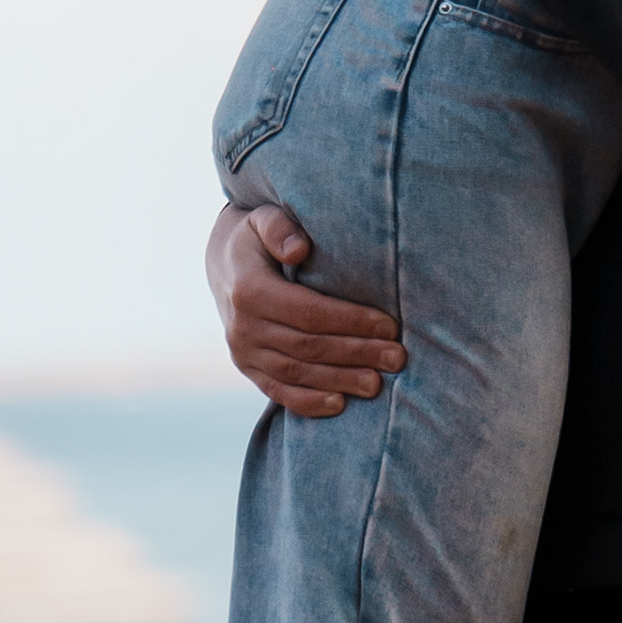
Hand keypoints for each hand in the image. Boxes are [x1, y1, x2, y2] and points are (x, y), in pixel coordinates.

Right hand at [204, 195, 405, 420]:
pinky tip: (340, 404)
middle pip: (308, 346)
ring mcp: (242, 352)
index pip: (309, 312)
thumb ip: (279, 228)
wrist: (224, 265)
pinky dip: (308, 402)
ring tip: (378, 384)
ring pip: (297, 373)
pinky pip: (278, 391)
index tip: (389, 326)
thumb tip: (298, 250)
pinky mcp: (247, 369)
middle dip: (357, 353)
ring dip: (340, 380)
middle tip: (397, 358)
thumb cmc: (257, 238)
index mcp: (249, 290)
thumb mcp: (263, 218)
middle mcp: (242, 326)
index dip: (351, 321)